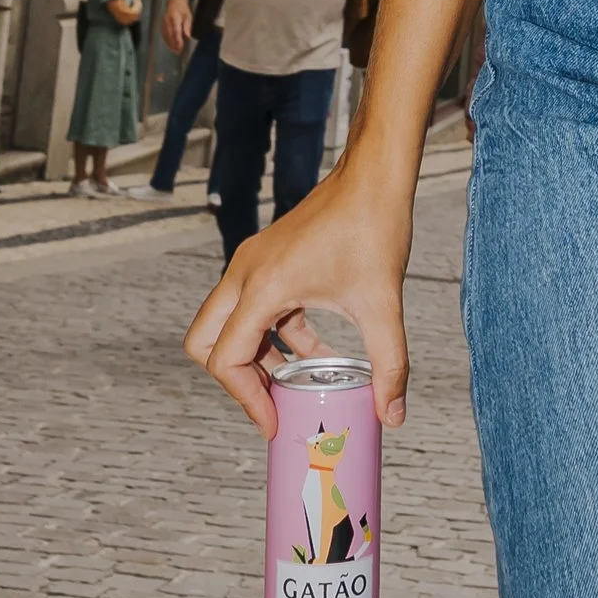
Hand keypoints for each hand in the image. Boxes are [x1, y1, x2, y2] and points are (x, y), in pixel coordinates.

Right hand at [163, 0, 191, 54]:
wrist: (174, 0)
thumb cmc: (183, 9)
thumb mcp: (188, 16)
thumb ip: (187, 26)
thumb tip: (188, 37)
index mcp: (175, 18)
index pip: (176, 31)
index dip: (178, 40)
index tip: (180, 47)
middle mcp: (167, 20)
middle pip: (170, 34)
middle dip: (173, 44)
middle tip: (178, 52)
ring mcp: (163, 22)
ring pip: (165, 35)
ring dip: (169, 43)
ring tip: (174, 50)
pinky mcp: (161, 24)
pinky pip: (163, 33)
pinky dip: (166, 40)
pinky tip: (169, 45)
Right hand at [183, 166, 410, 443]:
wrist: (375, 175)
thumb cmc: (374, 227)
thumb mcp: (383, 305)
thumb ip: (388, 365)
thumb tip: (393, 416)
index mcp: (263, 287)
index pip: (226, 358)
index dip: (245, 399)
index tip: (273, 422)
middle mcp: (245, 272)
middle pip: (204, 340)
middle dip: (234, 379)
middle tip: (270, 404)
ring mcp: (254, 262)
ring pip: (228, 323)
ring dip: (255, 357)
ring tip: (295, 386)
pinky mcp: (269, 257)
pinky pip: (255, 307)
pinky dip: (274, 334)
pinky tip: (314, 352)